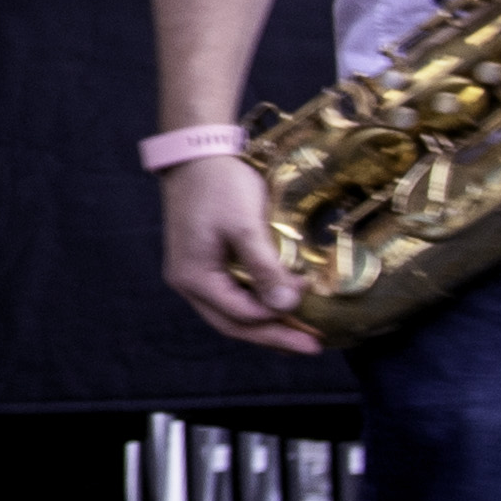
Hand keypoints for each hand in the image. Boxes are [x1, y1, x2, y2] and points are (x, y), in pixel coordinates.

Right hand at [156, 152, 328, 358]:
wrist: (197, 153)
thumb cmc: (220, 186)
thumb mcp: (245, 225)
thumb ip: (264, 268)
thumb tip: (287, 306)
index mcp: (194, 277)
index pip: (240, 314)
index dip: (277, 318)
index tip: (311, 308)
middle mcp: (188, 283)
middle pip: (233, 323)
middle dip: (273, 337)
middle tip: (313, 346)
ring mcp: (194, 274)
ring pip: (231, 313)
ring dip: (266, 325)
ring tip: (299, 336)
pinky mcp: (204, 263)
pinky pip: (231, 295)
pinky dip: (256, 305)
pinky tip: (278, 308)